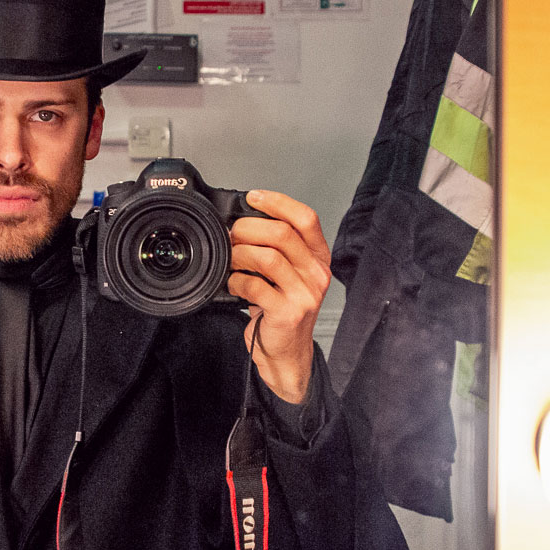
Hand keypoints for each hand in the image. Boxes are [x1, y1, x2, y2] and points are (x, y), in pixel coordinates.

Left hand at [225, 190, 331, 404]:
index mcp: (318, 258)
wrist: (286, 352)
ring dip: (240, 253)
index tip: (253, 197)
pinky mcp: (288, 312)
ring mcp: (305, 294)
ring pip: (268, 257)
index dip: (278, 202)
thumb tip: (243, 221)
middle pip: (283, 233)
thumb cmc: (282, 310)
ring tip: (231, 260)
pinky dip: (236, 281)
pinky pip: (255, 285)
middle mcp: (316, 274)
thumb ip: (276, 248)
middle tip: (232, 235)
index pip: (306, 218)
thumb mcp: (287, 274)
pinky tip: (233, 284)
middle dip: (248, 228)